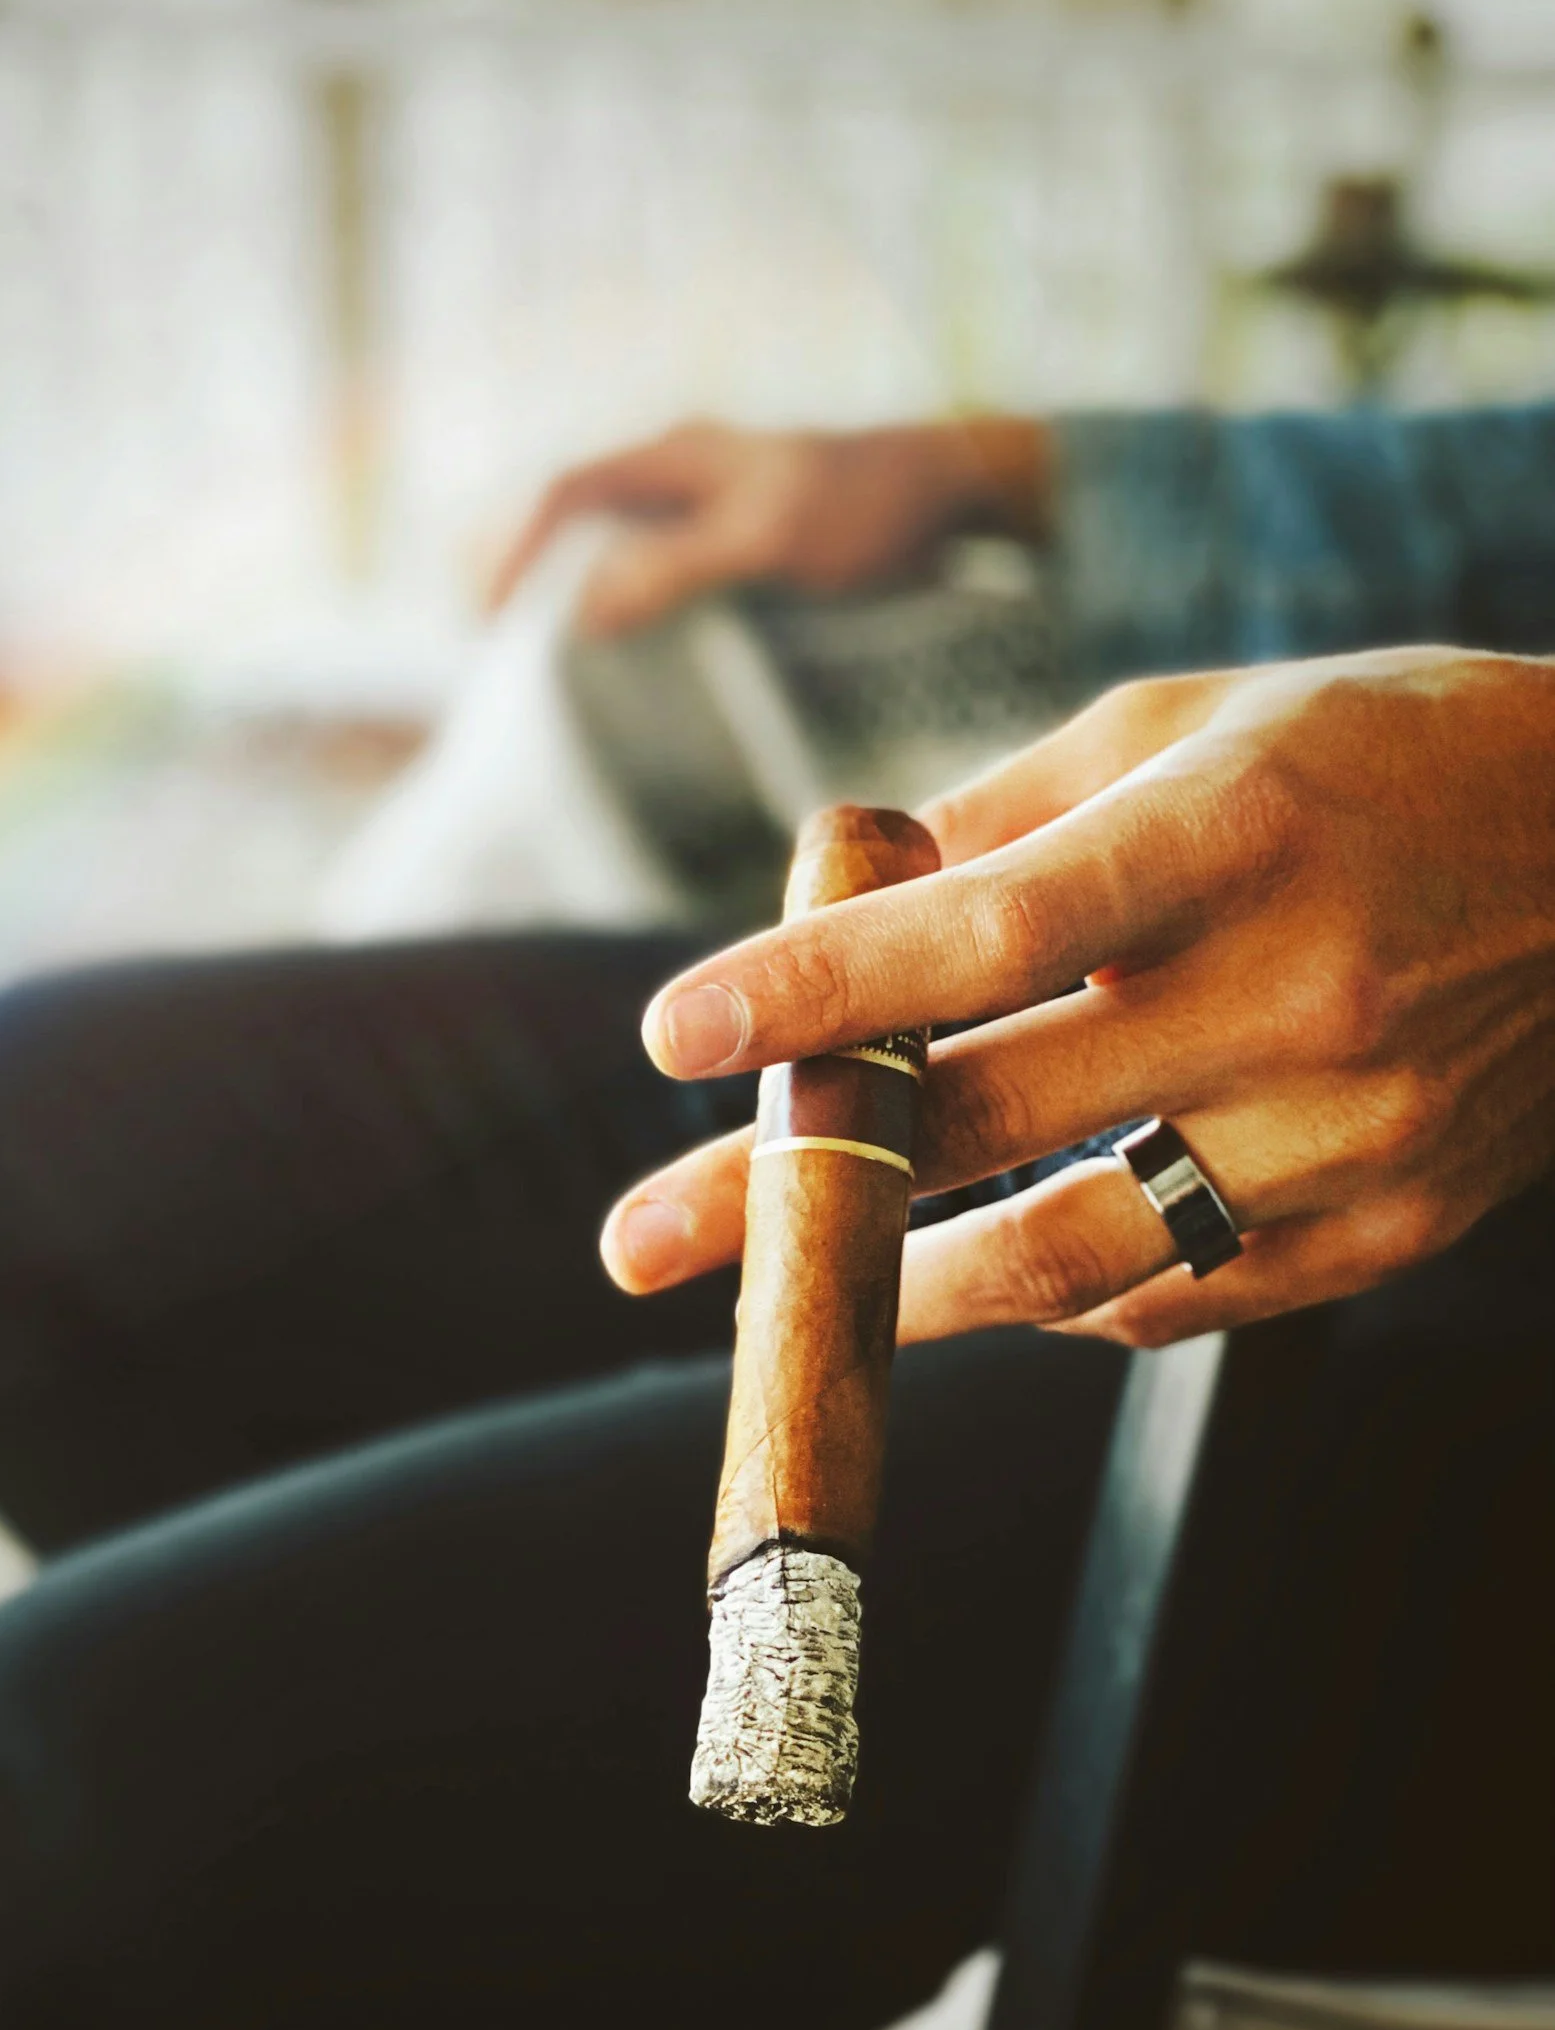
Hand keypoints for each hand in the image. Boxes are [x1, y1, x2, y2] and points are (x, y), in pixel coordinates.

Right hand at [488, 415, 1050, 637]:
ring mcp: (710, 507)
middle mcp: (681, 473)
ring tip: (551, 666)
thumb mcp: (769, 537)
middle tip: (500, 650)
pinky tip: (633, 661)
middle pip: (574, 518)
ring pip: (615, 548)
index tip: (489, 618)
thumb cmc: (869, 506)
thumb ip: (676, 566)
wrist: (960, 493)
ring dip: (578, 598)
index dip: (514, 549)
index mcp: (674, 454)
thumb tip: (586, 611)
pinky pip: (660, 574)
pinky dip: (631, 612)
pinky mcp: (741, 544)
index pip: (561, 491)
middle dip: (528, 576)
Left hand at [599, 647, 1554, 1346]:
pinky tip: (966, 1273)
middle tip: (639, 1236)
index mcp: (1238, 828)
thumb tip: (828, 897)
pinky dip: (1044, 1295)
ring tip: (779, 1302)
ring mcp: (1354, 1134)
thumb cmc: (1380, 761)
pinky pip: (1169, 1300)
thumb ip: (1005, 819)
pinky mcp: (1390, 1230)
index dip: (815, 992)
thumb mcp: (1192, 726)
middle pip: (990, 1123)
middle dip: (788, 1190)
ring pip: (1070, 1257)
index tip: (671, 1039)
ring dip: (896, 1291)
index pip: (988, 926)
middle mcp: (1299, 994)